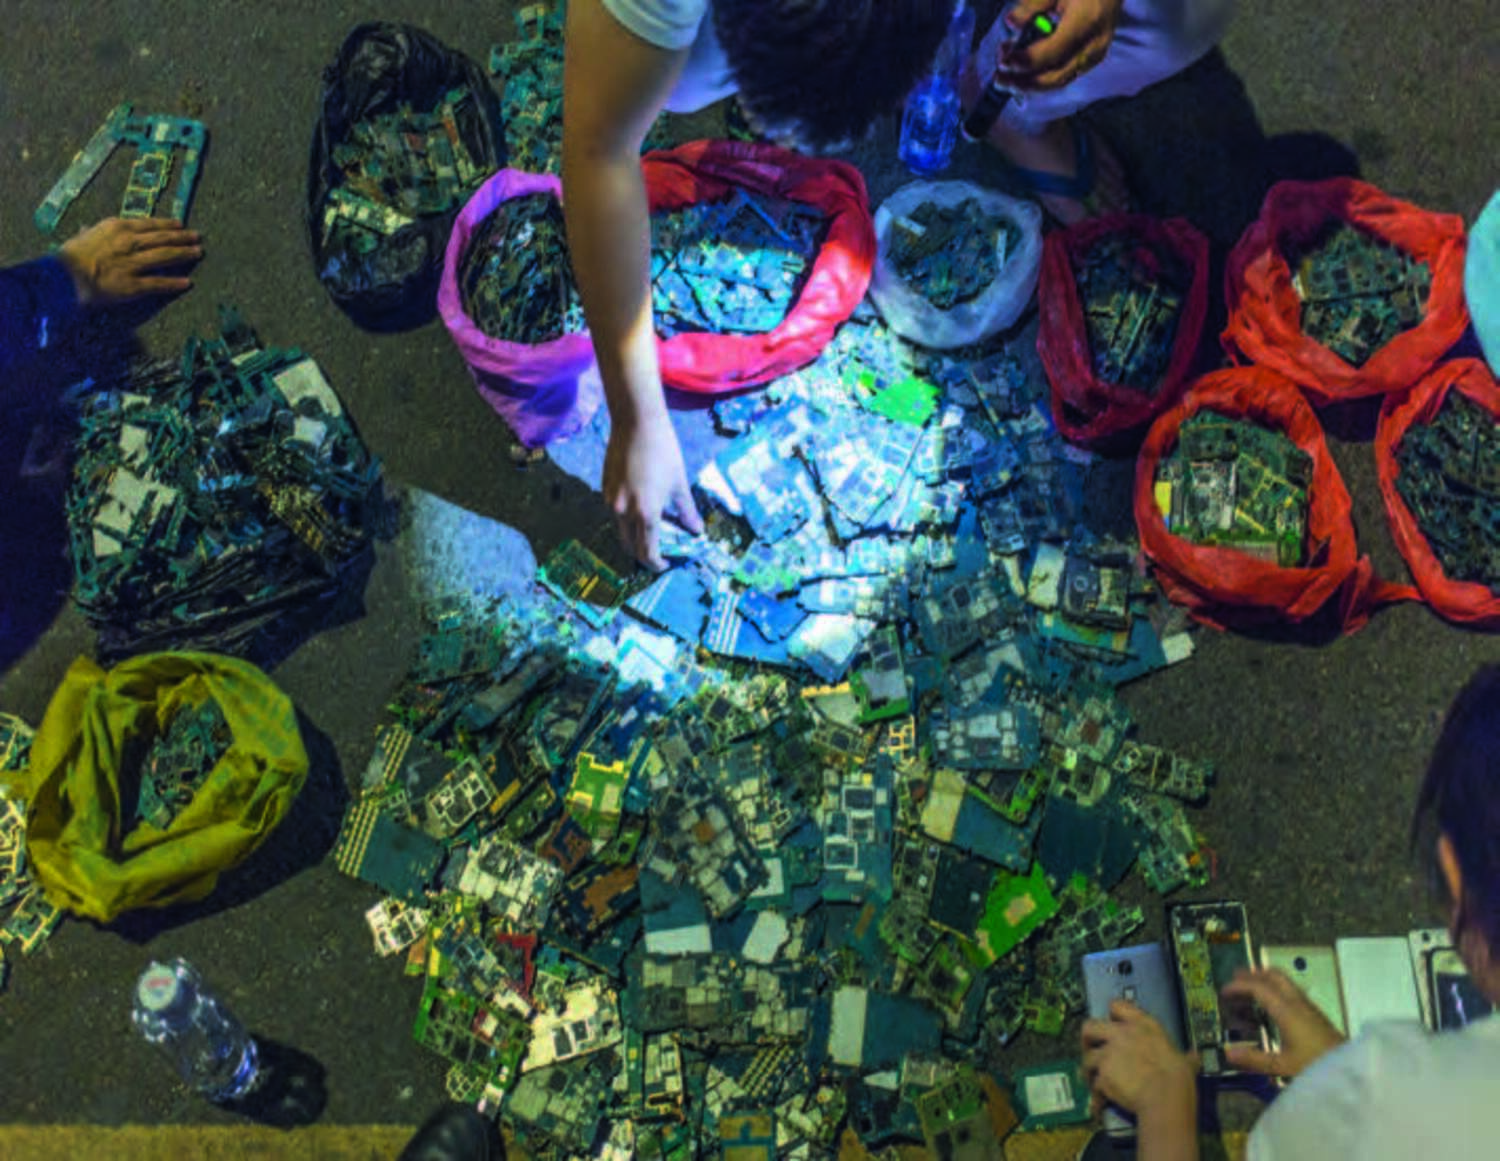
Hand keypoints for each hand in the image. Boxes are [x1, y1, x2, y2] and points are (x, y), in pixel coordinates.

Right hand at [58, 217, 201, 306]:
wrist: (62, 276)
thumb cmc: (68, 255)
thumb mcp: (80, 237)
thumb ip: (90, 233)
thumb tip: (87, 228)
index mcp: (117, 227)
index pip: (149, 224)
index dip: (167, 225)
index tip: (180, 225)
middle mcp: (129, 242)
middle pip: (162, 238)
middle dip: (182, 238)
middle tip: (198, 237)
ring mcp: (133, 263)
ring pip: (165, 256)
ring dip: (184, 254)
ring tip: (198, 253)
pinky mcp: (133, 284)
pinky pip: (158, 283)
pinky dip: (174, 283)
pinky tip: (188, 283)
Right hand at [604, 411, 702, 570]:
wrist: (636, 423)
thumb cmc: (663, 451)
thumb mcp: (679, 483)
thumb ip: (686, 511)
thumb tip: (697, 530)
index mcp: (646, 513)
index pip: (648, 552)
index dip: (657, 564)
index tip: (666, 564)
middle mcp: (624, 512)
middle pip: (631, 547)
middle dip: (644, 556)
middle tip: (658, 553)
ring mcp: (611, 500)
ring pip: (620, 531)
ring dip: (634, 537)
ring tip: (650, 530)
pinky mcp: (604, 488)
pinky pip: (614, 513)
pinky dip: (625, 519)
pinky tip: (638, 508)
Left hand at [996, 0, 1123, 91]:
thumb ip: (1033, 4)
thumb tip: (1011, 22)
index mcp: (1087, 21)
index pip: (1055, 51)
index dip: (1028, 61)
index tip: (1005, 62)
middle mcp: (1094, 44)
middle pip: (1057, 76)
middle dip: (1024, 83)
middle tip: (998, 79)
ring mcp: (1094, 55)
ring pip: (1058, 81)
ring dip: (1027, 82)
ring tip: (1004, 72)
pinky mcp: (1089, 60)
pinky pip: (1061, 75)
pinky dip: (1038, 76)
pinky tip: (1018, 69)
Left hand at [1081, 1000, 1197, 1120]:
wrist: (1166, 1098)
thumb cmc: (1179, 1077)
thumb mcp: (1184, 1061)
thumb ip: (1185, 1057)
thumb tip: (1195, 1056)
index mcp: (1142, 1025)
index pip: (1117, 1005)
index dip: (1112, 1015)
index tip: (1113, 1024)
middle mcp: (1120, 1034)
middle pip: (1090, 1026)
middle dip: (1087, 1039)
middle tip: (1092, 1050)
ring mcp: (1108, 1054)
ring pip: (1087, 1058)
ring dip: (1089, 1070)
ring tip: (1095, 1082)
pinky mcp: (1102, 1074)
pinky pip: (1094, 1085)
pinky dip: (1096, 1096)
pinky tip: (1100, 1105)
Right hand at [1220, 968, 1346, 1077]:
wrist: (1352, 1069)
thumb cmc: (1316, 1065)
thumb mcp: (1282, 1066)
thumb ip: (1255, 1059)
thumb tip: (1228, 1053)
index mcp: (1287, 1011)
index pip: (1259, 988)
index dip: (1239, 986)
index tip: (1224, 991)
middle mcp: (1298, 1003)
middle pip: (1275, 976)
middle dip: (1253, 973)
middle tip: (1236, 977)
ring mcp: (1309, 1007)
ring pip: (1285, 982)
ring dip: (1266, 979)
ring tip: (1251, 987)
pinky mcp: (1316, 1014)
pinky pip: (1291, 991)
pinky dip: (1276, 989)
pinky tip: (1273, 1005)